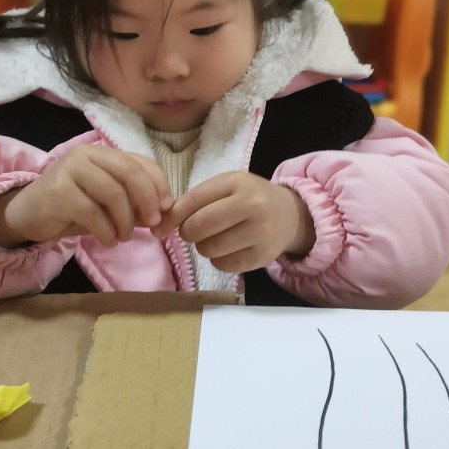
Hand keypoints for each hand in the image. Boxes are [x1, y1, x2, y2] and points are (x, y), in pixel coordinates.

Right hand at [0, 145, 172, 248]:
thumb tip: (166, 214)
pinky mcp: (58, 191)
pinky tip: (109, 240)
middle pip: (130, 173)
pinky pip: (93, 212)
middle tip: (152, 224)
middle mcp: (87, 155)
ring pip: (113, 193)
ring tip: (124, 236)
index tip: (166, 209)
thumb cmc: (73, 207)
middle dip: (147, 201)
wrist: (28, 214)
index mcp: (103, 153)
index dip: (159, 185)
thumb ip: (134, 204)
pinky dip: (107, 231)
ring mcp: (70, 170)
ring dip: (126, 221)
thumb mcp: (107, 204)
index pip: (141, 162)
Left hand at [154, 171, 315, 273]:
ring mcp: (260, 233)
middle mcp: (252, 206)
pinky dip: (219, 260)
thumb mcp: (225, 188)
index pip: (193, 201)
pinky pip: (223, 265)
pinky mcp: (262, 257)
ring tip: (217, 237)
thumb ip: (193, 201)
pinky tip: (230, 248)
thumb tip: (159, 226)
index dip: (172, 217)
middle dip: (189, 232)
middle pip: (198, 228)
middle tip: (196, 230)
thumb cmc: (249, 198)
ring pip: (209, 249)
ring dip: (204, 247)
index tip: (161, 227)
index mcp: (238, 183)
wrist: (289, 215)